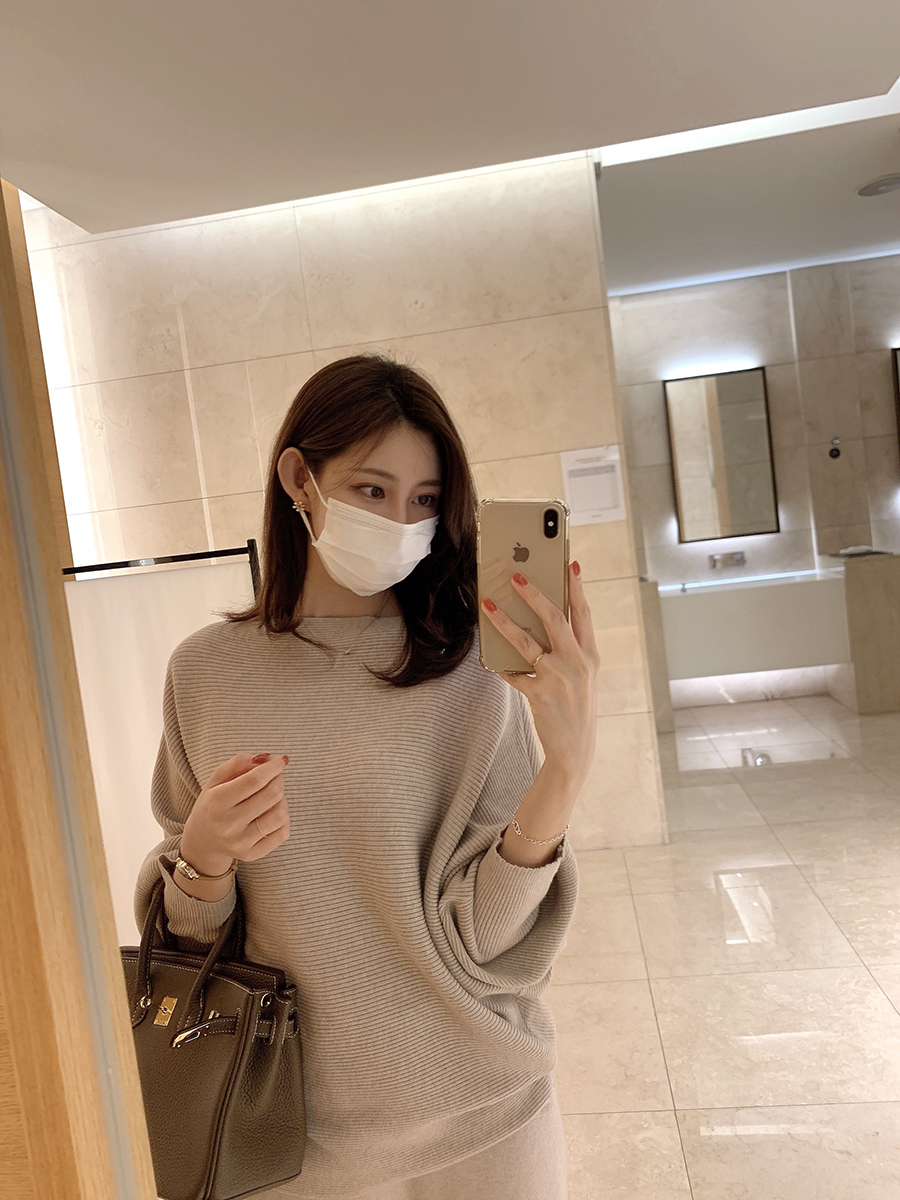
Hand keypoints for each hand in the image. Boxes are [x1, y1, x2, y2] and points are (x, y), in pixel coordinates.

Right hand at [180, 752, 290, 872]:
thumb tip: (267, 758)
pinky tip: (271, 814)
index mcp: (217, 802)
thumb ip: (239, 762)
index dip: (273, 767)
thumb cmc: (213, 804)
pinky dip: (283, 819)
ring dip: (281, 800)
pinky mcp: (252, 854)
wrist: (202, 840)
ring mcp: (241, 843)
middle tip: (274, 777)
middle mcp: (228, 825)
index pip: (255, 780)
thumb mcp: (217, 779)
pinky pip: (283, 833)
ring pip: (281, 814)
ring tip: (271, 797)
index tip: (280, 760)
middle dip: (278, 780)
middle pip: (272, 795)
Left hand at [480, 561, 599, 785]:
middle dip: (534, 593)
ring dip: (505, 621)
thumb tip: (543, 620)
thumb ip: (570, 649)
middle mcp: (577, 662)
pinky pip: (513, 673)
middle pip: (554, 618)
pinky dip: (501, 667)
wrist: (576, 749)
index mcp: (590, 655)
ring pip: (527, 641)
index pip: (583, 613)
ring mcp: (558, 678)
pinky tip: (491, 661)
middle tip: (516, 575)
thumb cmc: (576, 706)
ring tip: (489, 606)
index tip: (570, 563)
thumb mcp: (583, 675)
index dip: (576, 587)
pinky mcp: (539, 694)